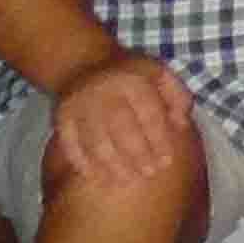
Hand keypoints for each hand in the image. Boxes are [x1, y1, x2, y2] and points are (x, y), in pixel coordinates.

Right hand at [52, 53, 197, 190]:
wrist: (85, 63)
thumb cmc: (132, 75)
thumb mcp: (161, 74)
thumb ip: (178, 96)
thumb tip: (181, 125)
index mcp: (133, 80)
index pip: (149, 113)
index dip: (159, 139)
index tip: (167, 161)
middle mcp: (105, 92)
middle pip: (121, 128)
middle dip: (137, 154)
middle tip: (149, 173)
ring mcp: (80, 105)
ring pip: (95, 140)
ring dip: (110, 163)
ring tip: (125, 179)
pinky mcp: (61, 117)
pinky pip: (69, 143)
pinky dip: (80, 162)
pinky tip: (93, 176)